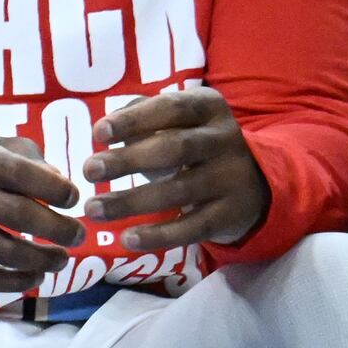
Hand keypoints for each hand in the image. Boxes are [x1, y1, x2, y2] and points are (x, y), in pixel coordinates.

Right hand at [0, 133, 82, 295]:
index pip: (17, 170)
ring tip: (61, 259)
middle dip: (58, 228)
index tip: (74, 199)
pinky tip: (35, 276)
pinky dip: (17, 283)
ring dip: (43, 260)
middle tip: (78, 236)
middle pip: (15, 213)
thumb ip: (30, 159)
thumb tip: (59, 183)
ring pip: (3, 251)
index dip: (54, 188)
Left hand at [84, 87, 269, 253]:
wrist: (258, 181)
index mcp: (209, 108)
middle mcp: (226, 140)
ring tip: (94, 210)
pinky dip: (159, 235)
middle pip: (175, 148)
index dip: (134, 119)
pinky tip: (127, 240)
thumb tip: (105, 129)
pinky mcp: (232, 214)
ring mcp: (232, 178)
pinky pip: (193, 227)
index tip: (98, 133)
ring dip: (132, 202)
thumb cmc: (196, 143)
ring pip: (180, 190)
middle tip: (89, 171)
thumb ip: (143, 117)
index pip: (172, 107)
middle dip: (128, 160)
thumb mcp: (178, 121)